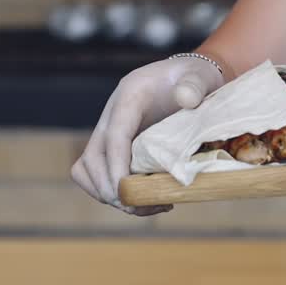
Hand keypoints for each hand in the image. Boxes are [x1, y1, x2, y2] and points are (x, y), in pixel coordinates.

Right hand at [71, 55, 224, 214]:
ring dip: (107, 194)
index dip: (116, 166)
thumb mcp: (198, 77)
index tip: (127, 191)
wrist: (186, 78)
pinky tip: (141, 198)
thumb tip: (187, 100)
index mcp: (129, 97)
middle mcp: (111, 115)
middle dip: (109, 187)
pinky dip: (110, 191)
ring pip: (87, 169)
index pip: (114, 136)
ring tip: (142, 207)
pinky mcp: (112, 147)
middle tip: (138, 207)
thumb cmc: (193, 78)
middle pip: (92, 158)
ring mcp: (108, 132)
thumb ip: (194, 85)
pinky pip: (95, 174)